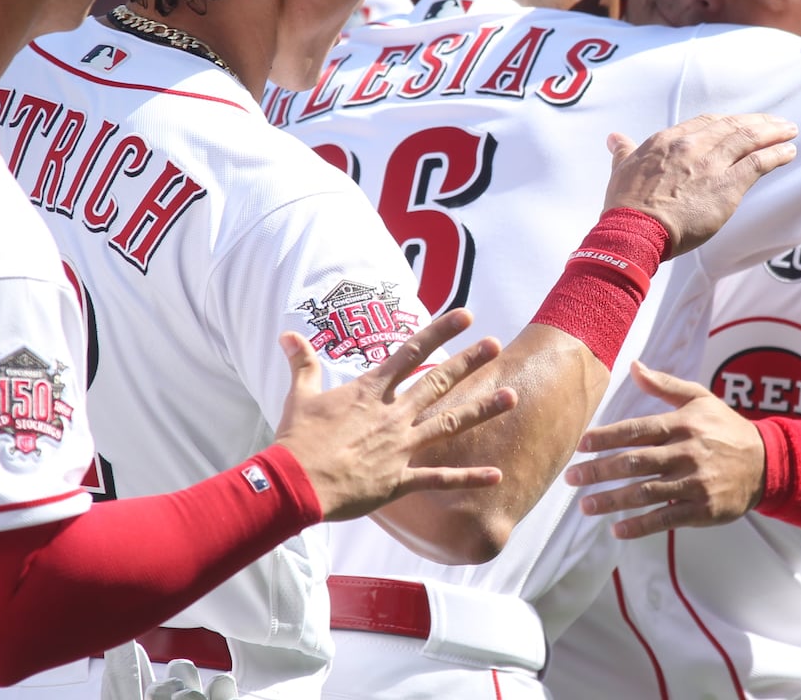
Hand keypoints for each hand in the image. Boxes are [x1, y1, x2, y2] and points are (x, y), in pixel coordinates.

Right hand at [272, 308, 517, 521]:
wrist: (296, 484)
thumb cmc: (297, 440)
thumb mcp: (299, 396)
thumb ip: (302, 364)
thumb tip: (288, 335)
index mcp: (371, 392)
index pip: (412, 352)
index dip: (441, 331)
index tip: (466, 316)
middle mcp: (393, 415)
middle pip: (438, 382)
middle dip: (469, 362)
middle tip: (495, 345)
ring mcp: (400, 447)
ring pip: (450, 424)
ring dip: (482, 410)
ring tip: (512, 397)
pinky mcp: (400, 480)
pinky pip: (440, 478)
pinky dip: (470, 478)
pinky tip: (497, 475)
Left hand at [564, 360, 764, 537]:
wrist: (768, 462)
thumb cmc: (726, 427)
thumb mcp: (700, 398)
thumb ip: (664, 385)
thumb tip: (633, 366)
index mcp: (682, 424)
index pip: (637, 430)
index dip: (606, 437)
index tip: (581, 445)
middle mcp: (686, 452)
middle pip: (635, 462)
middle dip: (599, 470)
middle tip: (572, 477)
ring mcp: (695, 482)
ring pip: (645, 492)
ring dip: (612, 500)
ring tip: (586, 506)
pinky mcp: (703, 508)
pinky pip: (666, 517)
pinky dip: (640, 525)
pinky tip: (617, 529)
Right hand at [602, 113, 797, 257]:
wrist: (635, 230)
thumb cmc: (625, 206)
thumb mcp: (621, 170)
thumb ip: (623, 152)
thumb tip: (614, 138)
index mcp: (668, 140)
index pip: (706, 122)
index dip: (728, 121)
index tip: (741, 122)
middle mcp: (692, 145)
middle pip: (732, 126)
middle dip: (758, 122)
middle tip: (776, 122)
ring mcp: (711, 164)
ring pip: (749, 139)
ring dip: (773, 133)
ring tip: (789, 131)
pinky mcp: (727, 186)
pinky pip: (758, 163)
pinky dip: (776, 155)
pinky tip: (788, 152)